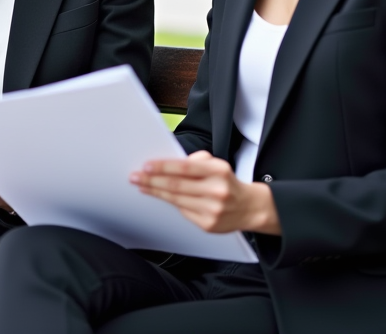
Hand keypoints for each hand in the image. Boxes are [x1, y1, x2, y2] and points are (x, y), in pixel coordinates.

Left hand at [131, 150, 280, 234]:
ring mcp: (212, 210)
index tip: (146, 165)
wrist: (250, 208)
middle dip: (152, 181)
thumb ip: (197, 161)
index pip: (185, 167)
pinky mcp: (208, 225)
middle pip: (177, 185)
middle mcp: (217, 191)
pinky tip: (158, 197)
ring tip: (141, 186)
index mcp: (219, 171)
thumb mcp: (218, 165)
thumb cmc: (227, 183)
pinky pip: (183, 212)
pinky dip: (168, 203)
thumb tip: (170, 164)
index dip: (163, 167)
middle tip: (135, 176)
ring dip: (155, 192)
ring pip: (176, 199)